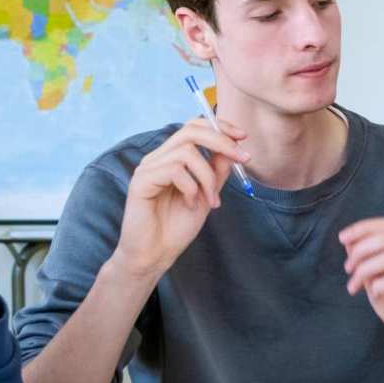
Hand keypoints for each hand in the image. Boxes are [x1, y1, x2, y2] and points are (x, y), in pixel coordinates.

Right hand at [109, 117, 249, 277]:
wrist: (154, 255)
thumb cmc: (177, 227)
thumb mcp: (207, 195)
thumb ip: (217, 171)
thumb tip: (233, 147)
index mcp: (171, 158)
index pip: (194, 127)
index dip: (219, 127)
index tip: (243, 137)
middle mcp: (158, 158)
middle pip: (190, 130)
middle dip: (222, 141)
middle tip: (243, 159)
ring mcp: (147, 168)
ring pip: (187, 152)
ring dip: (208, 177)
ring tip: (211, 201)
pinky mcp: (141, 181)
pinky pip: (174, 170)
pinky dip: (191, 188)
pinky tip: (190, 205)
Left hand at [340, 218, 383, 358]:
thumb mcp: (373, 279)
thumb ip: (364, 261)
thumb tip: (349, 241)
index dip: (363, 228)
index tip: (343, 238)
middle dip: (360, 250)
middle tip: (348, 269)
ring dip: (364, 269)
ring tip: (354, 285)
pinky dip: (378, 285)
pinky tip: (373, 294)